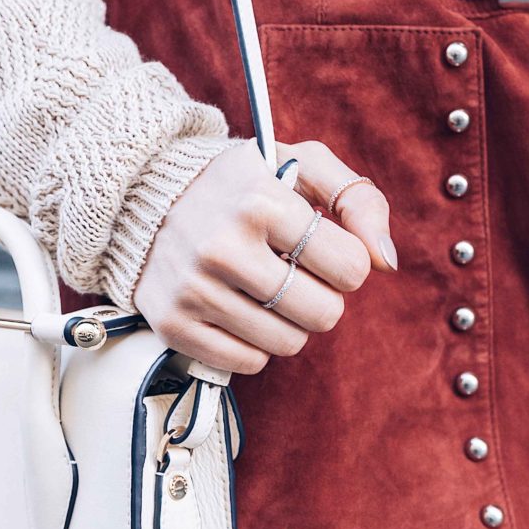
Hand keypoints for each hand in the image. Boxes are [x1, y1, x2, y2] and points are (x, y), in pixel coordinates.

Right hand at [132, 139, 395, 373]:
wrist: (142, 192)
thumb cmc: (241, 182)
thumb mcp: (304, 165)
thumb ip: (359, 200)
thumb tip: (385, 262)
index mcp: (261, 201)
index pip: (351, 268)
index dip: (347, 263)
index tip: (323, 249)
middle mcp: (223, 247)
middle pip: (323, 314)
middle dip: (322, 297)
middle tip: (297, 274)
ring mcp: (194, 289)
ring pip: (288, 344)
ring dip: (289, 322)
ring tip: (266, 288)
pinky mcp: (173, 323)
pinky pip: (248, 363)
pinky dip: (254, 343)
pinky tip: (238, 308)